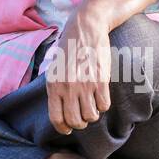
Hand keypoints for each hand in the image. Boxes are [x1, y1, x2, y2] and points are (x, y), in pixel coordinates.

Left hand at [45, 9, 113, 134]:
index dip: (63, 129)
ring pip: (91, 116)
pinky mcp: (101, 80)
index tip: (68, 129)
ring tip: (91, 106)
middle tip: (82, 118)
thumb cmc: (69, 51)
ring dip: (93, 115)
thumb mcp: (54, 70)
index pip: (56, 119)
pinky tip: (100, 97)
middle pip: (75, 122)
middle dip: (80, 124)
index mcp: (53, 86)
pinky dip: (103, 105)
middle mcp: (68, 87)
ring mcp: (85, 84)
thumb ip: (56, 91)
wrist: (84, 30)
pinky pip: (105, 105)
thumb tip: (60, 114)